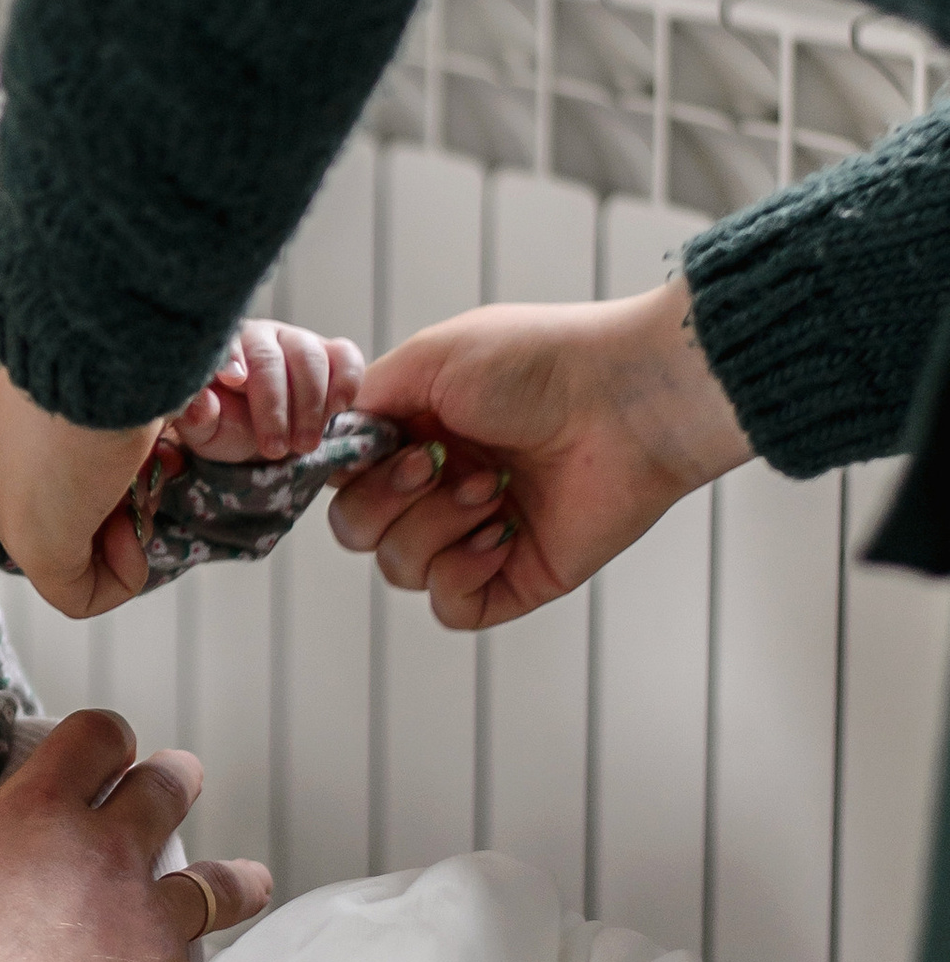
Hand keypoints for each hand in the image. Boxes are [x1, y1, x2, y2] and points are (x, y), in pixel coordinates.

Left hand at [0, 365, 160, 616]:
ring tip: (146, 491)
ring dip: (128, 536)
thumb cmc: (110, 350)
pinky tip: (136, 537)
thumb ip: (107, 417)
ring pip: (72, 557)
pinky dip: (122, 579)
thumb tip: (144, 446)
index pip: (53, 477)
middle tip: (153, 472)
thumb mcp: (109, 380)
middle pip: (65, 516)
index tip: (148, 448)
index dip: (113, 475)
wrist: (93, 349)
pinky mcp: (36, 545)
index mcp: (5, 424)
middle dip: (122, 506)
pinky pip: (78, 597)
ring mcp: (8, 511)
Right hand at [0, 709, 268, 961]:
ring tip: (246, 880)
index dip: (103, 737)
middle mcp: (106, 851)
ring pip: (214, 882)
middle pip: (166, 790)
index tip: (103, 749)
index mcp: (40, 810)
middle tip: (172, 782)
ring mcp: (144, 918)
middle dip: (170, 780)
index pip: (97, 737)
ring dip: (228, 878)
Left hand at [170, 317, 365, 463]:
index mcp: (223, 348)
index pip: (225, 344)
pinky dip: (346, 380)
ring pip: (309, 357)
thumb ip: (195, 416)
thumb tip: (199, 402)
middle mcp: (261, 337)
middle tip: (275, 449)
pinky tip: (338, 408)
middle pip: (270, 358)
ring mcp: (298, 341)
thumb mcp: (205, 431)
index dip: (231, 360)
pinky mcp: (332, 355)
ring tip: (303, 445)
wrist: (265, 438)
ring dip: (309, 405)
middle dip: (274, 406)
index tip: (235, 382)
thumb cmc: (228, 426)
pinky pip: (346, 357)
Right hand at [327, 280, 752, 630]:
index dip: (352, 473)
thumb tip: (336, 441)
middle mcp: (440, 487)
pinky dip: (462, 571)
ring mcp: (475, 535)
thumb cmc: (538, 364)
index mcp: (419, 435)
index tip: (386, 446)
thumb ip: (367, 399)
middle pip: (357, 530)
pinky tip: (501, 533)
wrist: (625, 400)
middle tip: (442, 464)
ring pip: (398, 568)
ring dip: (435, 526)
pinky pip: (450, 606)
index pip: (345, 480)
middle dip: (388, 500)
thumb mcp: (431, 356)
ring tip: (491, 488)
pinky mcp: (514, 577)